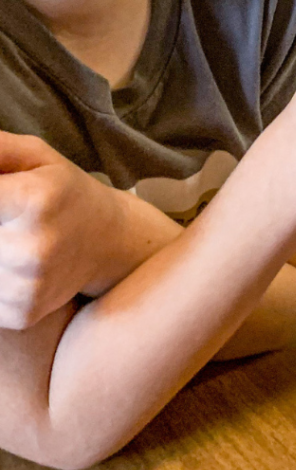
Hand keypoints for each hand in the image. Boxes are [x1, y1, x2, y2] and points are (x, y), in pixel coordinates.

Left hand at [0, 132, 122, 329]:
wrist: (110, 241)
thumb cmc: (64, 191)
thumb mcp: (36, 157)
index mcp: (36, 199)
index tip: (2, 201)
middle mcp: (33, 246)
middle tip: (9, 218)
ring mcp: (28, 285)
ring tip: (12, 237)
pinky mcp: (21, 312)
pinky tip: (14, 264)